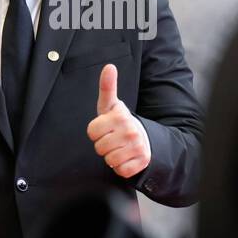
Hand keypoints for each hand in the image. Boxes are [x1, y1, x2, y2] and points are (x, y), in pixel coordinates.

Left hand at [87, 64, 150, 178]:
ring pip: (108, 159)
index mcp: (120, 116)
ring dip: (111, 156)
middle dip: (103, 145)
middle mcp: (131, 130)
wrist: (145, 140)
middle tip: (114, 139)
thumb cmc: (121, 123)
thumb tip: (109, 66)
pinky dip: (121, 167)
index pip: (91, 132)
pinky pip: (120, 170)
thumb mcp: (111, 106)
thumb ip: (107, 87)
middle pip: (98, 147)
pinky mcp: (142, 162)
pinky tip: (127, 158)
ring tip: (120, 148)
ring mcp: (138, 147)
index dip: (95, 132)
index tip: (105, 128)